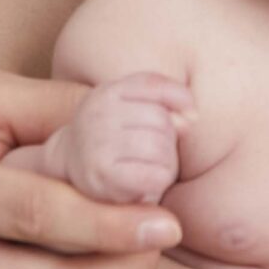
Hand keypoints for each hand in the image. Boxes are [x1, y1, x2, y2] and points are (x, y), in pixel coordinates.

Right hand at [44, 72, 192, 204]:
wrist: (76, 175)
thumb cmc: (119, 142)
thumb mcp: (137, 111)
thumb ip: (166, 103)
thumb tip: (191, 117)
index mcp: (107, 93)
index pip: (154, 85)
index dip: (179, 98)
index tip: (187, 115)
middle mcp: (96, 114)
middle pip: (161, 119)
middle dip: (168, 139)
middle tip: (153, 153)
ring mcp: (96, 144)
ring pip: (160, 147)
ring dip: (166, 162)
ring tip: (149, 168)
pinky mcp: (102, 175)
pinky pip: (154, 175)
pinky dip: (159, 180)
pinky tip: (147, 183)